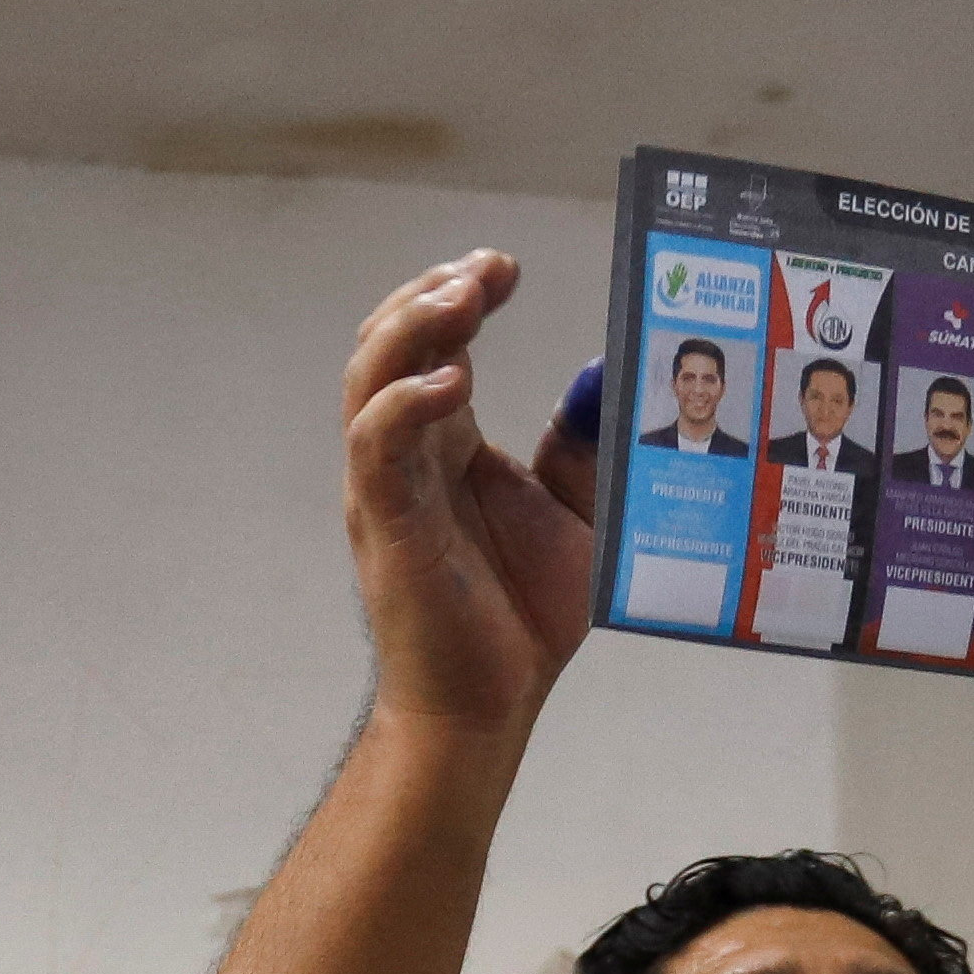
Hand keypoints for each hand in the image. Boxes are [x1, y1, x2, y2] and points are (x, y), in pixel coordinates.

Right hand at [342, 249, 601, 737]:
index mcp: (446, 442)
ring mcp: (387, 486)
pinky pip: (375, 447)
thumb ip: (586, 445)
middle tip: (486, 270)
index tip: (505, 267)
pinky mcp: (387, 525)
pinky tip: (451, 383)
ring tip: (461, 300)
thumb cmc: (523, 617)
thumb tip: (606, 372)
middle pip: (389, 341)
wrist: (489, 706)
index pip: (435, 342)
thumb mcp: (579, 515)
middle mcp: (406, 452)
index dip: (461, 292)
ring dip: (409, 327)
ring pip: (368, 378)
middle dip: (431, 292)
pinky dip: (403, 404)